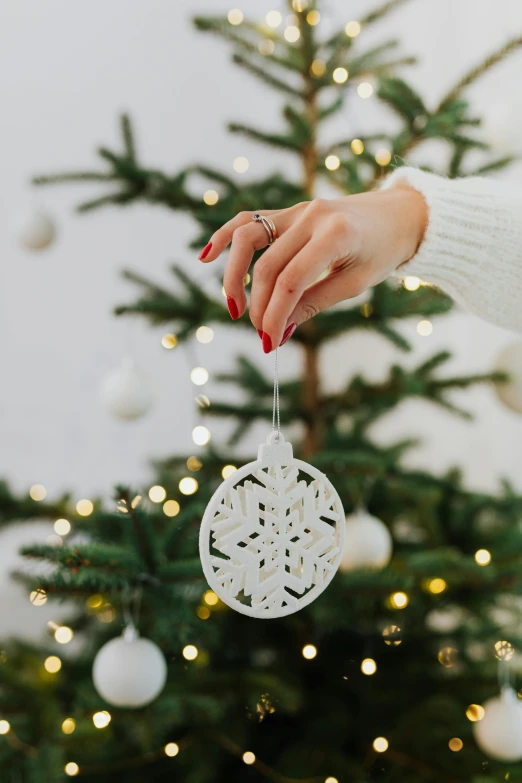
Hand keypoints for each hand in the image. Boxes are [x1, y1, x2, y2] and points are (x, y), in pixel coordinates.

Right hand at [198, 185, 426, 351]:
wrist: (400, 214)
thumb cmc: (382, 251)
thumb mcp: (355, 283)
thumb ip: (314, 303)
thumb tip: (280, 331)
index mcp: (334, 235)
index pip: (290, 282)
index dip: (275, 315)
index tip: (270, 342)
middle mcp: (310, 216)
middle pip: (267, 265)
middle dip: (259, 306)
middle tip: (263, 335)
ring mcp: (296, 210)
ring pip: (248, 238)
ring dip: (234, 275)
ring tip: (235, 307)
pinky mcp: (288, 212)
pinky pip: (248, 220)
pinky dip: (225, 237)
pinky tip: (206, 256)